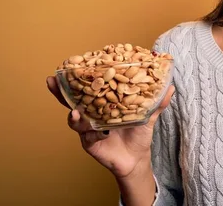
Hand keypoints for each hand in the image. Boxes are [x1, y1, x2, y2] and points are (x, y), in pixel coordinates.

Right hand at [46, 75, 174, 178]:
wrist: (137, 158)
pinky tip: (91, 127)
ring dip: (72, 113)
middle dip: (61, 91)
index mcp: (103, 103)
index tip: (69, 66)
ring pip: (74, 118)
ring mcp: (88, 128)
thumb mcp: (148, 116)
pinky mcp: (89, 142)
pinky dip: (87, 130)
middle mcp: (92, 113)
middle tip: (52, 80)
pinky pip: (85, 135)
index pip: (89, 88)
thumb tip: (170, 86)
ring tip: (74, 111)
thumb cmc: (139, 133)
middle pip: (73, 100)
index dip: (79, 78)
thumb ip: (157, 102)